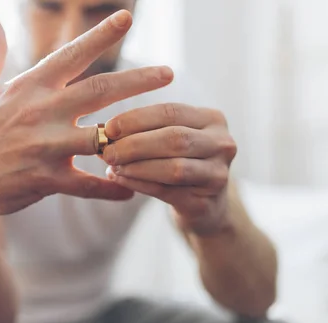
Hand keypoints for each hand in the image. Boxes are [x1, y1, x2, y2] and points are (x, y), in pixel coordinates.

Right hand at [0, 11, 172, 224]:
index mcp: (26, 87)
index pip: (70, 55)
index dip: (100, 35)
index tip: (127, 18)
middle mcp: (39, 112)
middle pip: (99, 90)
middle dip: (138, 80)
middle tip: (169, 72)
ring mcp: (44, 147)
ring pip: (102, 136)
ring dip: (135, 135)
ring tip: (164, 133)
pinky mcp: (44, 179)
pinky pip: (88, 184)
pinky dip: (110, 187)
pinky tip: (132, 189)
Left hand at [102, 103, 236, 234]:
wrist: (205, 205)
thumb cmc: (181, 163)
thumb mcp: (171, 139)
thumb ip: (147, 131)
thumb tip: (105, 131)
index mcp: (213, 119)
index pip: (170, 112)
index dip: (136, 119)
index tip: (108, 128)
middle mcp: (222, 144)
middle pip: (174, 138)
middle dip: (135, 144)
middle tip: (107, 151)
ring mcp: (218, 175)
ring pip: (173, 167)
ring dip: (136, 167)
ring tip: (113, 166)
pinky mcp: (206, 203)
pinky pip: (167, 192)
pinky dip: (140, 185)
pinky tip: (120, 180)